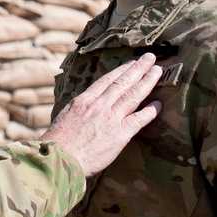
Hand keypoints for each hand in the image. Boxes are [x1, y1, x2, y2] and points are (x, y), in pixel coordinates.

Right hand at [40, 54, 162, 176]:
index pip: (107, 80)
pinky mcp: (120, 134)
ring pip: (133, 95)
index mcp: (84, 100)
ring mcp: (111, 118)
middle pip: (123, 82)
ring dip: (147, 82)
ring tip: (158, 71)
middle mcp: (99, 105)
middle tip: (150, 58)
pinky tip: (158, 104)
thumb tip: (83, 107)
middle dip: (138, 68)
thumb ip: (79, 109)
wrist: (60, 158)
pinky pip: (139, 119)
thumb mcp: (64, 116)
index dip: (121, 70)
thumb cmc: (58, 141)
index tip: (131, 63)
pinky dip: (150, 111)